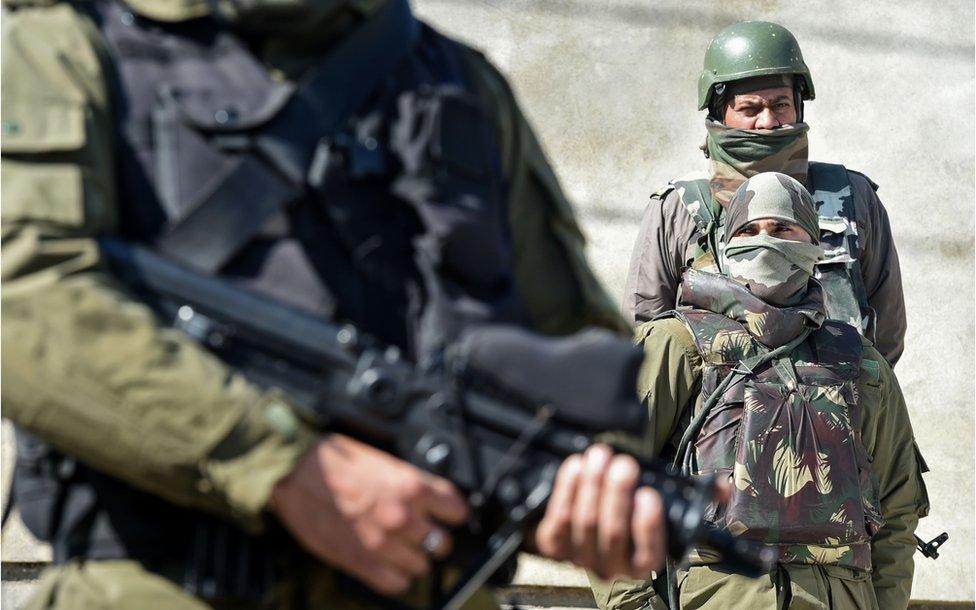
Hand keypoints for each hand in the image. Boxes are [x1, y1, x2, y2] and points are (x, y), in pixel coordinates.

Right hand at [271, 434, 469, 595]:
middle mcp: (403, 517)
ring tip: (400, 550)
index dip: (452, 514)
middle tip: (421, 535)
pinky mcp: (362, 562)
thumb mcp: (384, 462)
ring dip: (413, 560)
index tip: (448, 515)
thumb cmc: (336, 462)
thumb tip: (430, 500)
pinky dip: (395, 578)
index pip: (457, 510)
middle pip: (441, 543)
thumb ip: (410, 484)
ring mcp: (383, 543)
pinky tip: (387, 566)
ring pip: (421, 567)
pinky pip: (396, 584)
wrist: (296, 474)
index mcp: (412, 486)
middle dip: (434, 539)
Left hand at [534, 444, 665, 579]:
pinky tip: (577, 466)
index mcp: (640, 564)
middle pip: (613, 532)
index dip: (647, 525)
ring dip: (593, 483)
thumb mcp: (643, 509)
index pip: (648, 554)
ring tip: (600, 456)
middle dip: (619, 492)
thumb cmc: (621, 512)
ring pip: (586, 521)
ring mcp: (580, 559)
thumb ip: (648, 499)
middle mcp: (611, 569)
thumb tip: (652, 475)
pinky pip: (560, 517)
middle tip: (624, 465)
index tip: (647, 494)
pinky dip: (568, 488)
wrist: (582, 523)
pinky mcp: (555, 546)